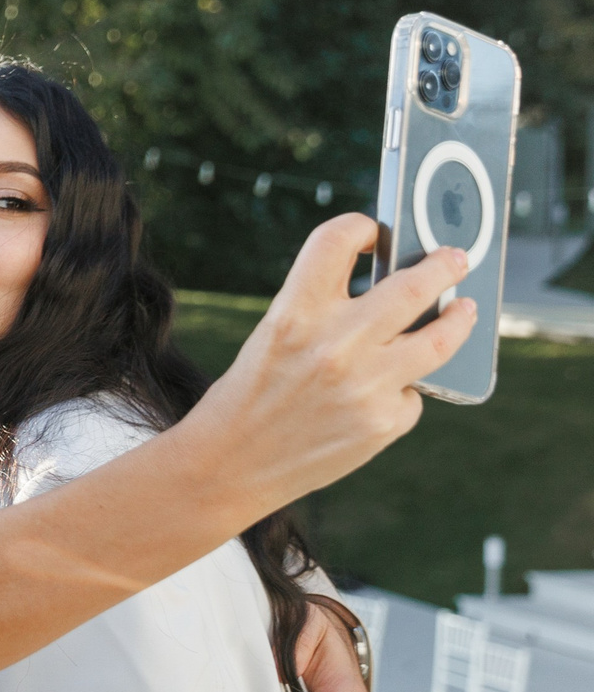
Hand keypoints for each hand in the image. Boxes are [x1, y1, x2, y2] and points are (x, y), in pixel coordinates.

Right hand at [181, 215, 473, 525]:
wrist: (227, 465)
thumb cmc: (250, 395)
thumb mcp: (274, 337)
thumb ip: (324, 310)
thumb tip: (394, 289)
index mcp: (293, 313)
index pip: (336, 240)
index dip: (361, 226)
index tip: (376, 231)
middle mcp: (333, 344)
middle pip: (413, 286)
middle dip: (444, 266)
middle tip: (455, 259)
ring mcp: (364, 385)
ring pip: (440, 339)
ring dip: (459, 319)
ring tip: (464, 310)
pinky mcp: (382, 423)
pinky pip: (413, 394)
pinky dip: (402, 391)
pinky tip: (381, 396)